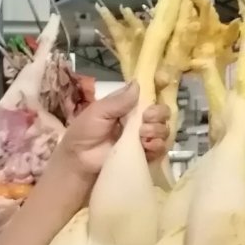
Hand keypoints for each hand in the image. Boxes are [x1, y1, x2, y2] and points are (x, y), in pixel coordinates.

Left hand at [52, 83, 171, 177]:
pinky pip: (161, 149)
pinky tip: (146, 145)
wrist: (80, 160)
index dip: (159, 88)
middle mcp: (140, 120)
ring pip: (164, 129)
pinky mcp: (145, 155)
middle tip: (146, 117)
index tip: (163, 84)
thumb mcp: (98, 111)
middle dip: (158, 113)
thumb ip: (119, 100)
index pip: (150, 94)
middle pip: (162, 112)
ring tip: (142, 134)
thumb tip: (138, 84)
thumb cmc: (85, 132)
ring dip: (157, 129)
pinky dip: (157, 145)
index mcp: (128, 105)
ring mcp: (143, 138)